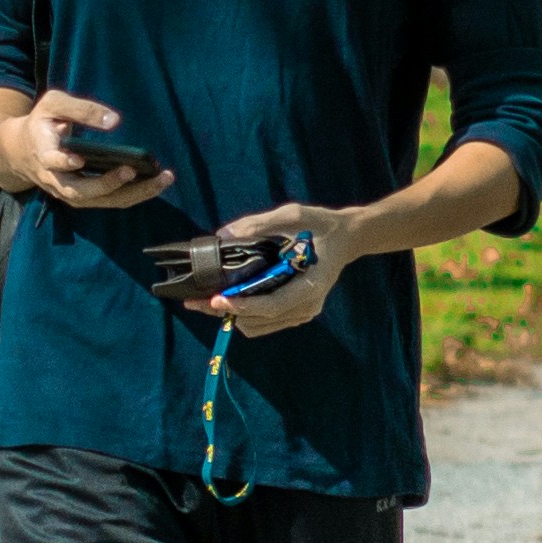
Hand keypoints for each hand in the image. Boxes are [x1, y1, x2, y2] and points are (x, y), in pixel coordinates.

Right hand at [6, 90, 171, 211]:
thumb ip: (80, 109)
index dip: (64, 163)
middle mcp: (56, 180)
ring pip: (101, 200)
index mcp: (44, 154)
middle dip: (108, 183)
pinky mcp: (84, 198)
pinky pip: (110, 200)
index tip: (79, 159)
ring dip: (133, 193)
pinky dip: (134, 194)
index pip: (53, 162)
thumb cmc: (42, 122)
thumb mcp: (53, 104)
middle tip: (132, 170)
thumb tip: (114, 121)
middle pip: (81, 191)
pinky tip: (156, 183)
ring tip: (161, 179)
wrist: (21, 151)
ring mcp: (70, 193)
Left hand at [170, 202, 346, 338]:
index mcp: (310, 286)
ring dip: (232, 316)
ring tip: (206, 301)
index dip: (242, 305)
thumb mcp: (293, 215)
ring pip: (258, 326)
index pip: (271, 305)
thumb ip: (259, 224)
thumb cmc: (321, 225)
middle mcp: (307, 306)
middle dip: (226, 312)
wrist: (347, 238)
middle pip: (260, 321)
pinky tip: (227, 300)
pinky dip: (244, 314)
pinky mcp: (297, 312)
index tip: (215, 299)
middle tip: (194, 301)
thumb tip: (224, 234)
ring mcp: (303, 312)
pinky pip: (265, 323)